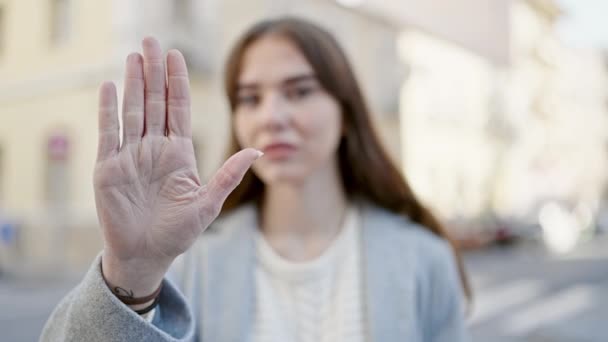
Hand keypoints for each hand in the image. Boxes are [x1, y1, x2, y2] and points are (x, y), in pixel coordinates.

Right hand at [95, 37, 260, 295]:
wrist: (146, 255)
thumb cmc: (178, 232)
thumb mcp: (208, 203)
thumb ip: (228, 175)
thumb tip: (257, 151)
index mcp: (179, 154)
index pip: (179, 110)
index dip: (177, 83)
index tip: (176, 56)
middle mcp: (154, 149)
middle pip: (154, 102)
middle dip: (154, 72)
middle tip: (152, 42)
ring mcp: (130, 156)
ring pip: (133, 111)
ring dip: (133, 83)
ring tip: (135, 56)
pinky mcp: (108, 167)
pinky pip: (108, 132)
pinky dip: (108, 110)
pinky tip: (111, 86)